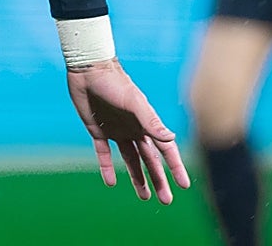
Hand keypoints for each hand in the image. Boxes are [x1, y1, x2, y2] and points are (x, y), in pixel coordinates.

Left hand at [66, 58, 190, 203]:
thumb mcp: (134, 103)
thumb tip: (170, 139)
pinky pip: (104, 153)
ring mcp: (116, 131)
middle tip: (166, 201)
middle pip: (150, 160)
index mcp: (146, 124)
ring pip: (131, 160)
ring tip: (144, 197)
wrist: (88, 70)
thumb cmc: (114, 83)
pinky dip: (107, 167)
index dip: (175, 167)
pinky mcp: (98, 131)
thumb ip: (151, 122)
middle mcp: (134, 130)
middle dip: (159, 180)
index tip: (184, 186)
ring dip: (137, 177)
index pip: (165, 151)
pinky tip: (111, 183)